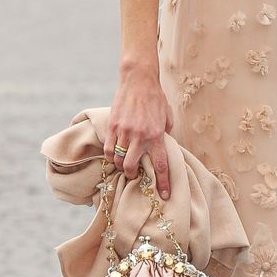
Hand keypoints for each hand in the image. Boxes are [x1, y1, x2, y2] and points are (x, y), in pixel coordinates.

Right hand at [106, 65, 173, 197]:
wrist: (139, 80)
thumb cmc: (156, 98)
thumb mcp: (167, 116)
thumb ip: (166, 133)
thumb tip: (164, 147)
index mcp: (157, 135)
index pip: (161, 165)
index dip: (163, 183)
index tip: (164, 195)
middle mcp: (140, 136)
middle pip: (131, 166)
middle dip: (132, 175)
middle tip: (134, 175)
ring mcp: (125, 131)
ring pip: (118, 159)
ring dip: (120, 166)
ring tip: (123, 164)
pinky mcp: (113, 126)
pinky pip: (109, 148)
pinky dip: (110, 156)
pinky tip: (114, 155)